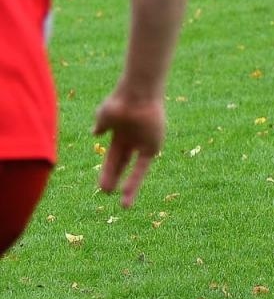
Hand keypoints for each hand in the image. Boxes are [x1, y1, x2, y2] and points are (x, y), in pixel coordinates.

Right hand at [93, 91, 164, 208]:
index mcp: (120, 134)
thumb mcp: (106, 114)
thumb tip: (95, 134)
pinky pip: (142, 166)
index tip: (102, 186)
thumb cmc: (120, 102)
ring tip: (124, 205)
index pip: (114, 157)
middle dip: (115, 179)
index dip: (108, 171)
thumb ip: (102, 125)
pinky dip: (134, 178)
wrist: (137, 94)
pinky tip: (123, 190)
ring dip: (129, 187)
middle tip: (106, 194)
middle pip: (123, 164)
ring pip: (135, 169)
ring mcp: (144, 143)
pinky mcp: (154, 145)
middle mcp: (133, 140)